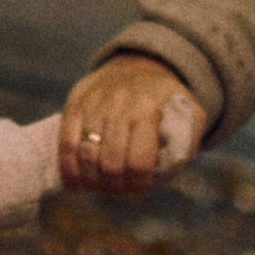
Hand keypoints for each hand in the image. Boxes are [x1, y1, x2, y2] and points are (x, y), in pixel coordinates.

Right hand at [61, 55, 205, 195]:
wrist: (138, 65)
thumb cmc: (165, 101)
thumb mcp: (187, 113)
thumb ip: (186, 141)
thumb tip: (166, 171)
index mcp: (149, 109)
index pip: (138, 162)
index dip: (138, 184)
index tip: (140, 187)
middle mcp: (119, 104)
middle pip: (109, 164)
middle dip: (115, 186)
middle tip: (121, 189)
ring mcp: (93, 103)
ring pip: (86, 156)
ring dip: (94, 182)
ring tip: (103, 188)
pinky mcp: (75, 104)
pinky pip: (66, 144)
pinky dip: (69, 171)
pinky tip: (77, 187)